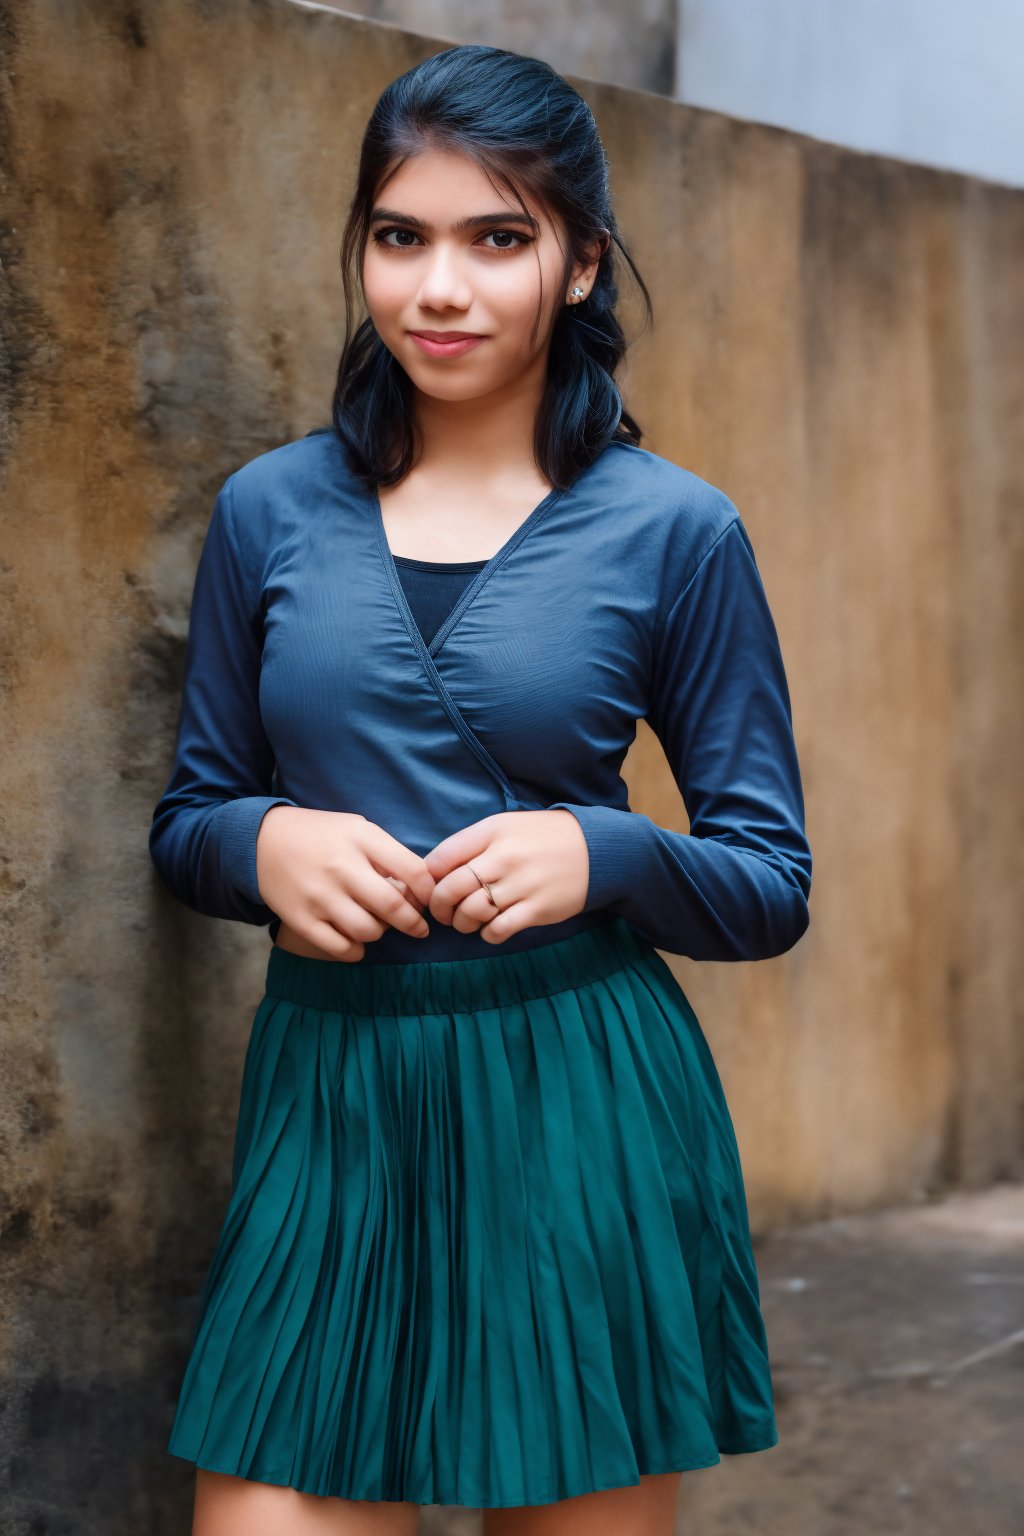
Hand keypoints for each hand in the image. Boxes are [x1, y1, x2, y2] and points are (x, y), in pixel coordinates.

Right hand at [256, 806, 436, 961]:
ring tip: (378, 925)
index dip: (429, 891)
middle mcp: (341, 866)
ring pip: (368, 931)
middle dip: (414, 923)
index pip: (412, 869)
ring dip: (381, 933)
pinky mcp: (301, 919)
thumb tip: (420, 890)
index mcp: (361, 838)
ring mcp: (319, 895)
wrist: (263, 841)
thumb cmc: (322, 836)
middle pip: (393, 906)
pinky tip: (357, 940)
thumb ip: (388, 854)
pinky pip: (341, 949)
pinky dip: (356, 950)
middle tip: (419, 928)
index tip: (429, 901)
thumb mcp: (357, 829)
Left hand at [422, 809, 588, 943]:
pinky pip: (498, 930)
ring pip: (471, 913)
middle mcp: (503, 857)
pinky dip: (487, 934)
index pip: (440, 860)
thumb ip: (472, 843)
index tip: (433, 888)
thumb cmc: (542, 838)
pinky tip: (490, 929)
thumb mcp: (505, 826)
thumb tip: (436, 871)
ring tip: (466, 922)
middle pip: (451, 889)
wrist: (595, 849)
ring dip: (462, 923)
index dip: (429, 879)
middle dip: (439, 907)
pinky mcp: (537, 909)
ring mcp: (520, 884)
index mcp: (491, 832)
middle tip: (444, 913)